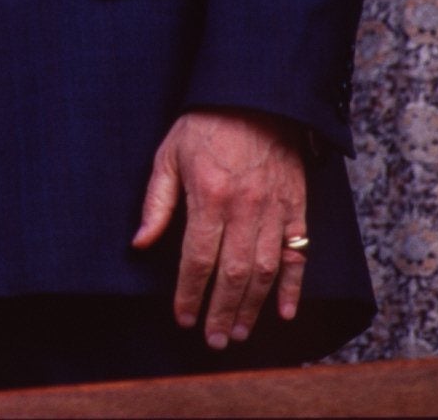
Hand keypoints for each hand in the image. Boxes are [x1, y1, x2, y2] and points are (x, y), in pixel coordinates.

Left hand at [131, 108, 308, 348]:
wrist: (255, 96)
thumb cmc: (205, 126)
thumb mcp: (168, 156)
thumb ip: (156, 203)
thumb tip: (139, 244)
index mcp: (210, 197)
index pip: (198, 259)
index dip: (189, 293)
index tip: (182, 318)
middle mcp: (246, 209)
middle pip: (233, 274)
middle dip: (222, 312)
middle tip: (215, 341)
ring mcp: (275, 210)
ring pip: (265, 271)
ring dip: (253, 307)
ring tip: (241, 332)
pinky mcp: (296, 207)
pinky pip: (298, 254)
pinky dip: (293, 286)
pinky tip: (284, 311)